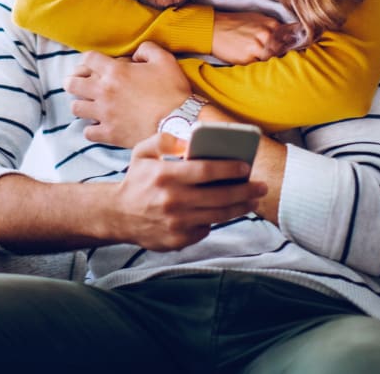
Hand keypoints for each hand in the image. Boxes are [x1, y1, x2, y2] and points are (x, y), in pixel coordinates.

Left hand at [65, 42, 190, 145]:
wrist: (178, 123)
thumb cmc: (172, 91)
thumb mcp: (165, 60)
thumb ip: (147, 49)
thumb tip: (135, 54)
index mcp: (115, 71)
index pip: (88, 59)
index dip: (88, 60)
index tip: (92, 65)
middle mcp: (104, 92)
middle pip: (72, 83)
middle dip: (73, 81)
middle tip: (80, 84)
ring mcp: (104, 114)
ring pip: (75, 108)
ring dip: (81, 104)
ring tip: (89, 105)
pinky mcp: (109, 134)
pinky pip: (87, 132)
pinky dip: (91, 128)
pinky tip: (99, 126)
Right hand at [111, 132, 266, 250]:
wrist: (118, 215)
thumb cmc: (136, 180)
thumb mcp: (143, 152)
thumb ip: (165, 140)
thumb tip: (191, 142)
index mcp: (165, 175)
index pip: (205, 170)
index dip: (229, 168)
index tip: (246, 167)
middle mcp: (172, 200)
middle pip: (219, 196)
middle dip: (245, 191)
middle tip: (261, 187)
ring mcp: (176, 222)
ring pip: (218, 215)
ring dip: (240, 208)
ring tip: (252, 201)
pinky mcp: (178, 239)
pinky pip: (206, 228)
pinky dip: (216, 220)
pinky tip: (224, 212)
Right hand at [211, 11, 303, 64]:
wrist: (212, 28)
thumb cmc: (233, 23)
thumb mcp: (256, 18)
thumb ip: (273, 26)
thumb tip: (290, 33)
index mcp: (272, 25)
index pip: (292, 38)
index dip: (294, 45)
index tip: (296, 50)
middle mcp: (267, 35)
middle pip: (284, 52)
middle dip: (281, 55)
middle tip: (277, 58)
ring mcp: (258, 48)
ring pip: (272, 60)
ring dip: (270, 62)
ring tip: (260, 60)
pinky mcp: (248, 59)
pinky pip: (259, 66)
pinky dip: (258, 66)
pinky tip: (251, 61)